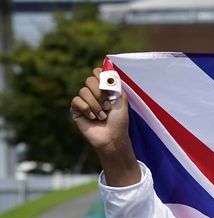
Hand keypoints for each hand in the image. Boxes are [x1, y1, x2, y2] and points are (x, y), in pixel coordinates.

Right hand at [70, 67, 139, 186]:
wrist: (112, 138)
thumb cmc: (119, 121)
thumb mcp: (121, 100)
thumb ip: (115, 84)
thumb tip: (108, 68)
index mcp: (104, 89)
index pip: (97, 72)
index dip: (101, 77)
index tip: (108, 87)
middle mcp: (93, 93)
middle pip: (89, 80)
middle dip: (100, 93)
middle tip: (108, 106)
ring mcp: (84, 101)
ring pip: (83, 91)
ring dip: (95, 105)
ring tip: (102, 116)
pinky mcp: (76, 109)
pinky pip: (76, 101)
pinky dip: (86, 109)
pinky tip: (92, 118)